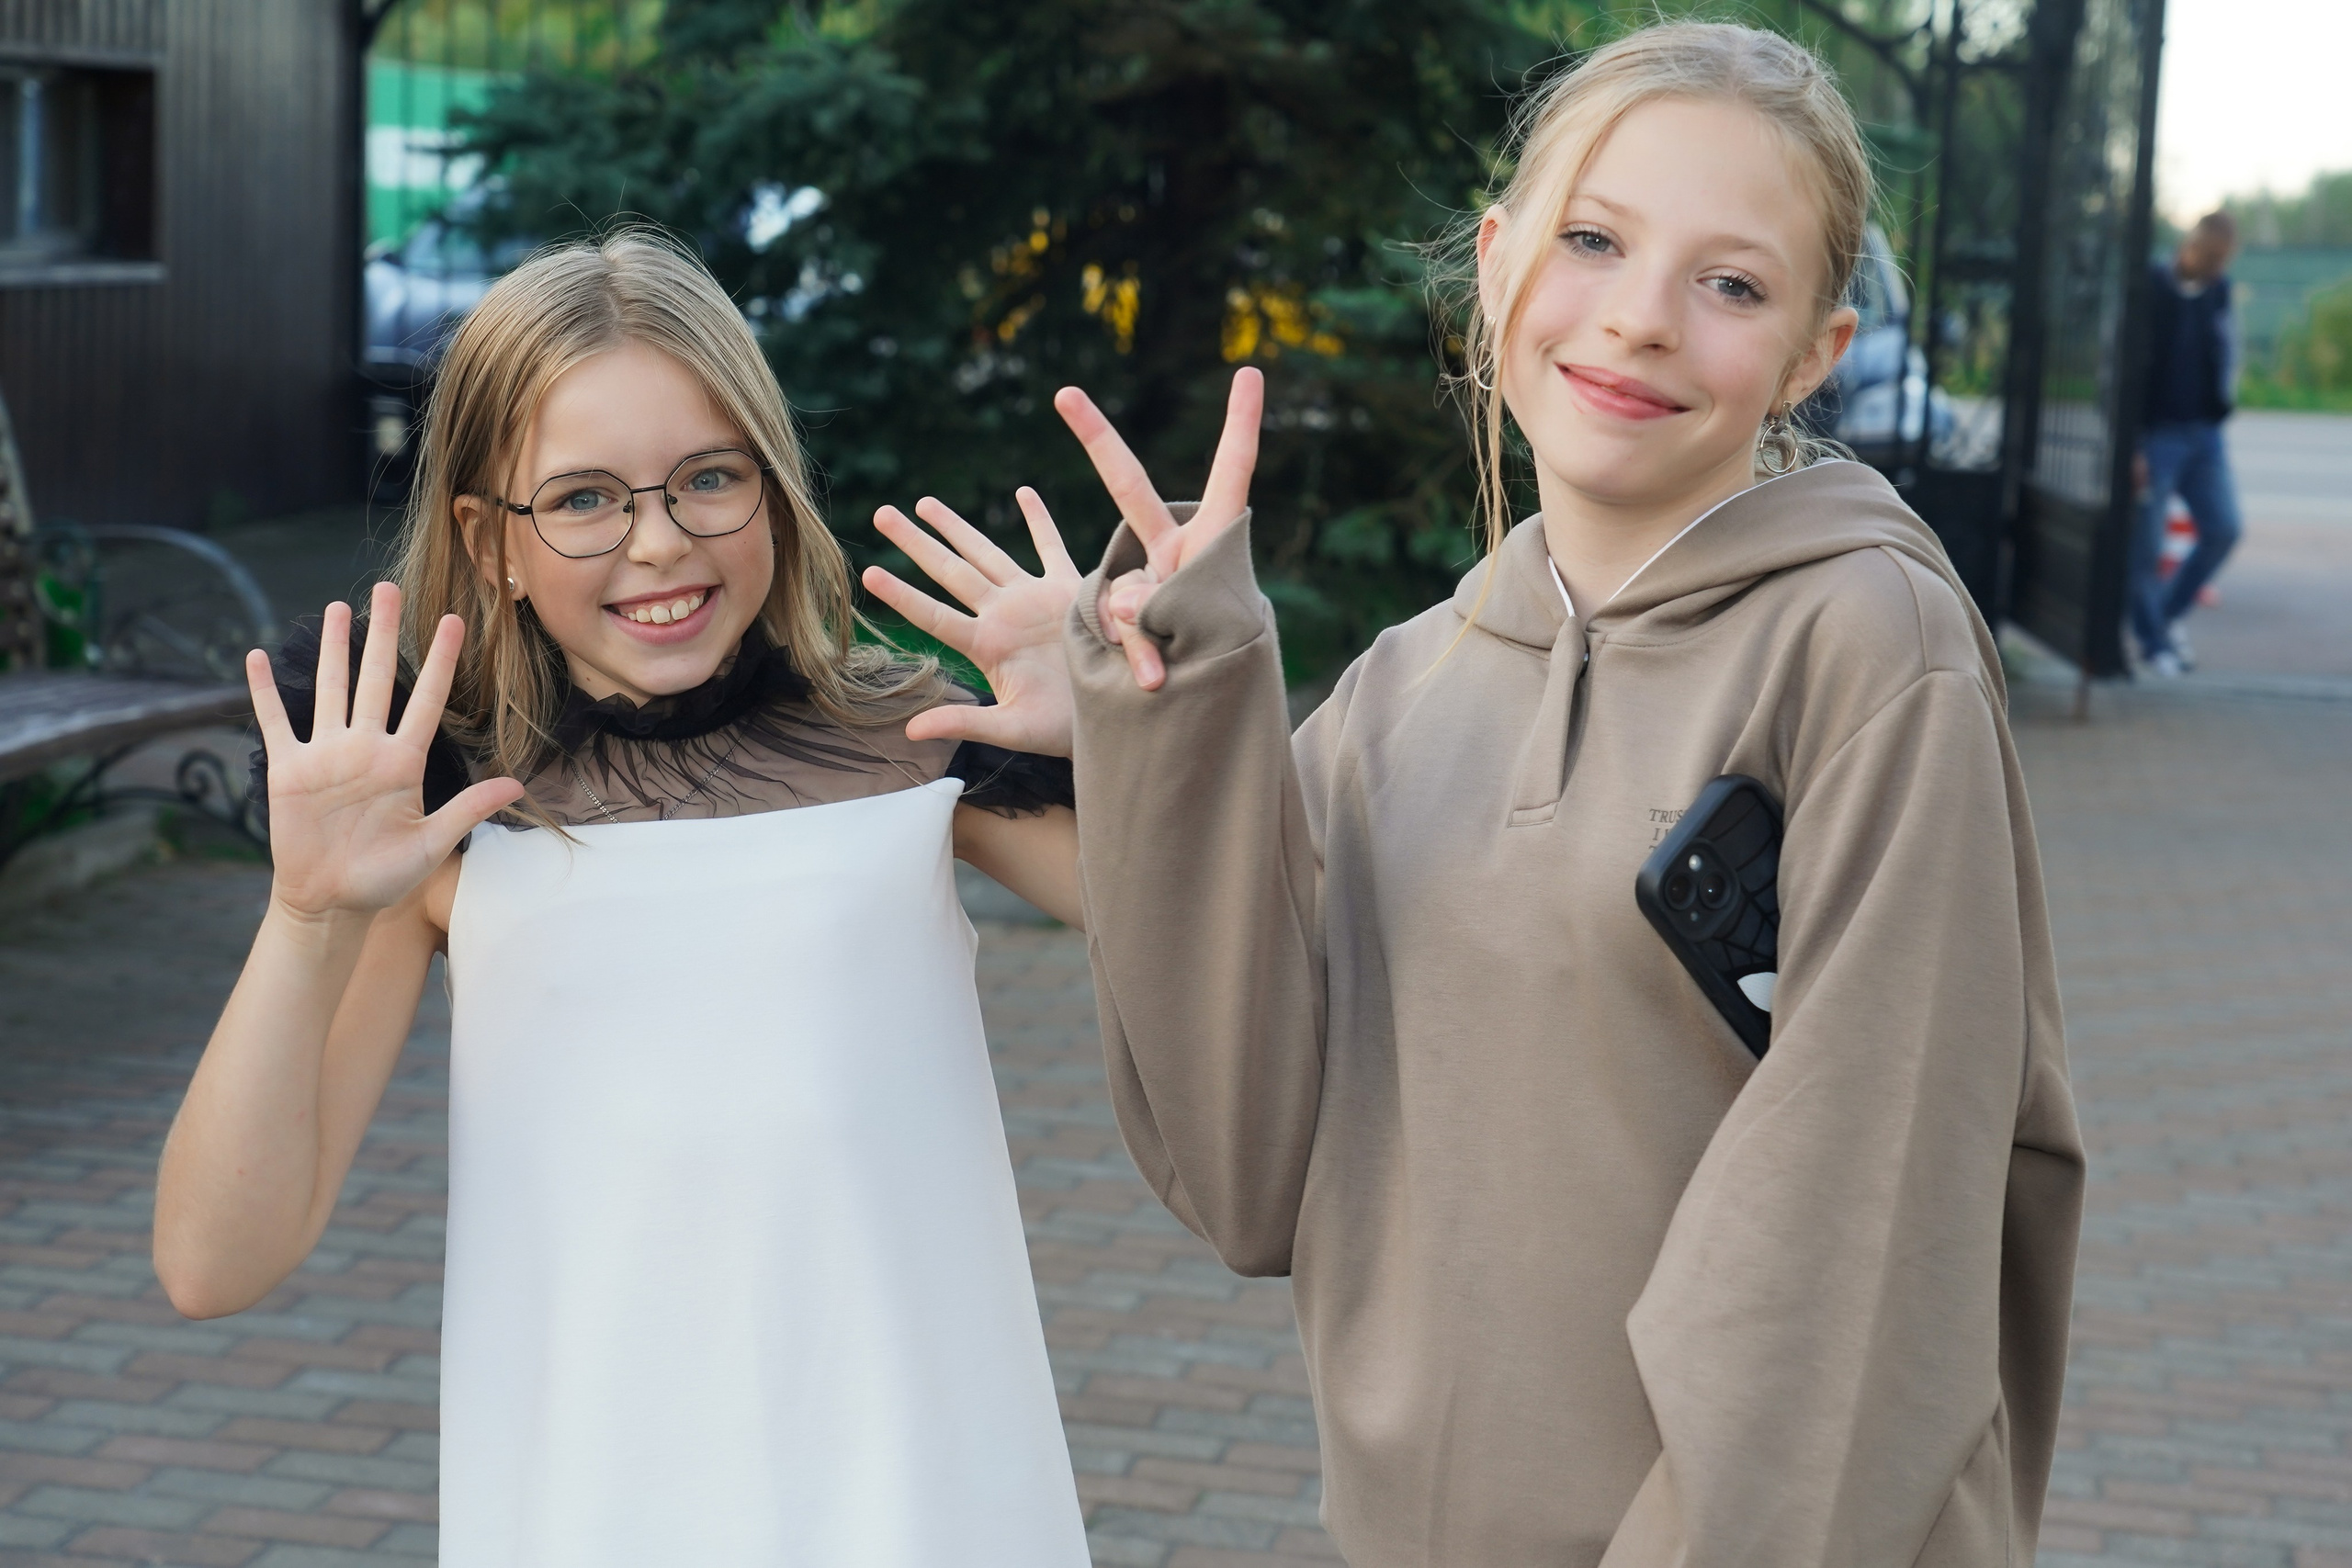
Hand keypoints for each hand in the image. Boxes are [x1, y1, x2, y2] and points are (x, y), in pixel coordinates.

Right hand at [248, 582, 524, 919]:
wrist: (331, 901)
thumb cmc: (384, 877)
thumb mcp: (432, 843)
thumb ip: (469, 810)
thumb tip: (518, 786)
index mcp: (403, 763)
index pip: (427, 701)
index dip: (440, 662)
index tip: (455, 622)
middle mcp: (365, 749)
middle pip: (377, 679)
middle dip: (383, 634)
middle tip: (389, 588)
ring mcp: (326, 755)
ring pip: (331, 690)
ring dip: (333, 650)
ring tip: (339, 608)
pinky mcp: (289, 770)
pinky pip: (275, 723)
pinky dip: (264, 693)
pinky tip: (258, 658)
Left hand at [862, 487, 1082, 756]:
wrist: (1116, 712)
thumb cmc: (1064, 729)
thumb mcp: (1012, 729)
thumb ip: (964, 723)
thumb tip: (909, 732)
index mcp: (987, 646)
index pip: (934, 615)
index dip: (902, 595)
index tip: (868, 574)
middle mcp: (1004, 616)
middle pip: (951, 572)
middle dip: (916, 543)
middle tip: (882, 514)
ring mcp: (1034, 600)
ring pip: (988, 553)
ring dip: (957, 528)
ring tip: (923, 503)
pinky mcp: (1069, 590)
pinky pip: (1051, 547)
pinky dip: (1039, 520)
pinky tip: (1023, 492)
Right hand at [1054, 366, 1262, 689]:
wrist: (1200, 701)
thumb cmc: (1216, 658)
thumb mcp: (1197, 630)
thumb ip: (1154, 614)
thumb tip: (1120, 604)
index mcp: (1209, 539)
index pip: (1231, 472)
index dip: (1242, 423)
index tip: (1250, 372)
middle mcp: (1171, 547)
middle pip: (1129, 486)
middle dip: (1096, 438)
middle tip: (1067, 394)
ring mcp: (1142, 575)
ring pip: (1124, 592)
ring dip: (1150, 636)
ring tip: (1173, 666)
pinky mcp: (1118, 611)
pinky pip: (1115, 627)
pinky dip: (1138, 656)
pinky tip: (1152, 679)